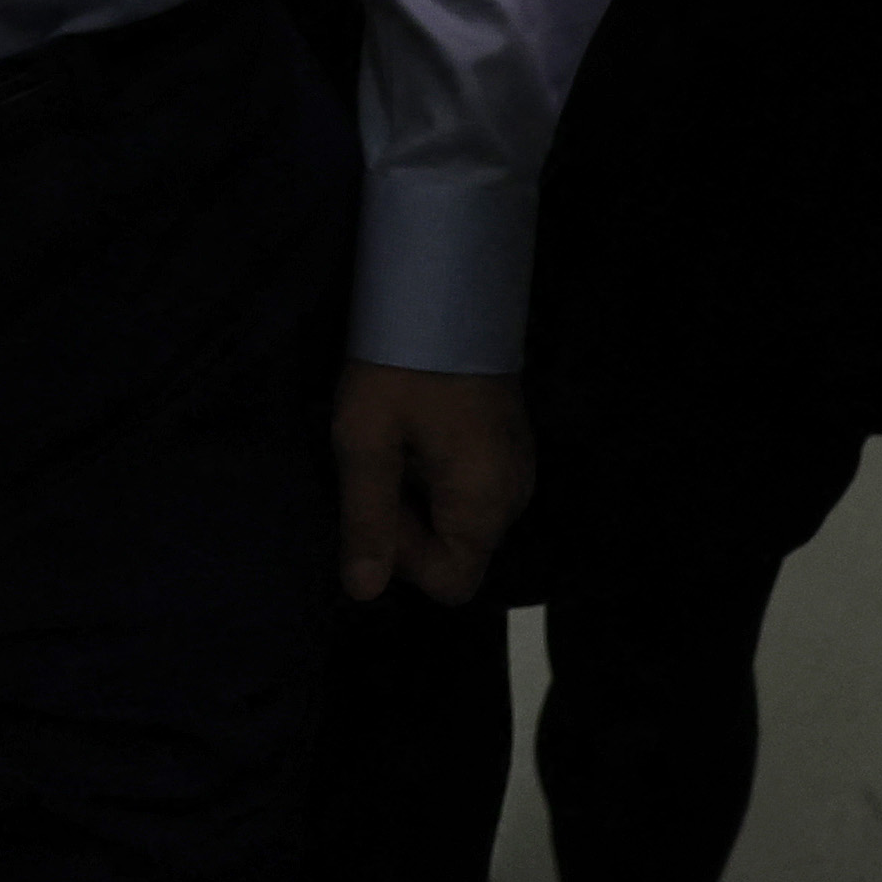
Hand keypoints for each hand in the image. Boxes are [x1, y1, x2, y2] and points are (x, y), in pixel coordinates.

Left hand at [335, 363, 531, 604]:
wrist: (446, 288)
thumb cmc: (401, 365)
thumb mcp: (366, 440)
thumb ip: (366, 522)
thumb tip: (363, 592)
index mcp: (486, 503)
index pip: (451, 583)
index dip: (404, 559)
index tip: (379, 500)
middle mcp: (514, 495)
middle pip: (457, 551)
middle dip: (409, 524)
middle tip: (381, 462)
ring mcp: (518, 468)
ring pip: (462, 518)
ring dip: (421, 497)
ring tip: (397, 441)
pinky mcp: (510, 443)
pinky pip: (472, 487)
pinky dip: (438, 474)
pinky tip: (418, 429)